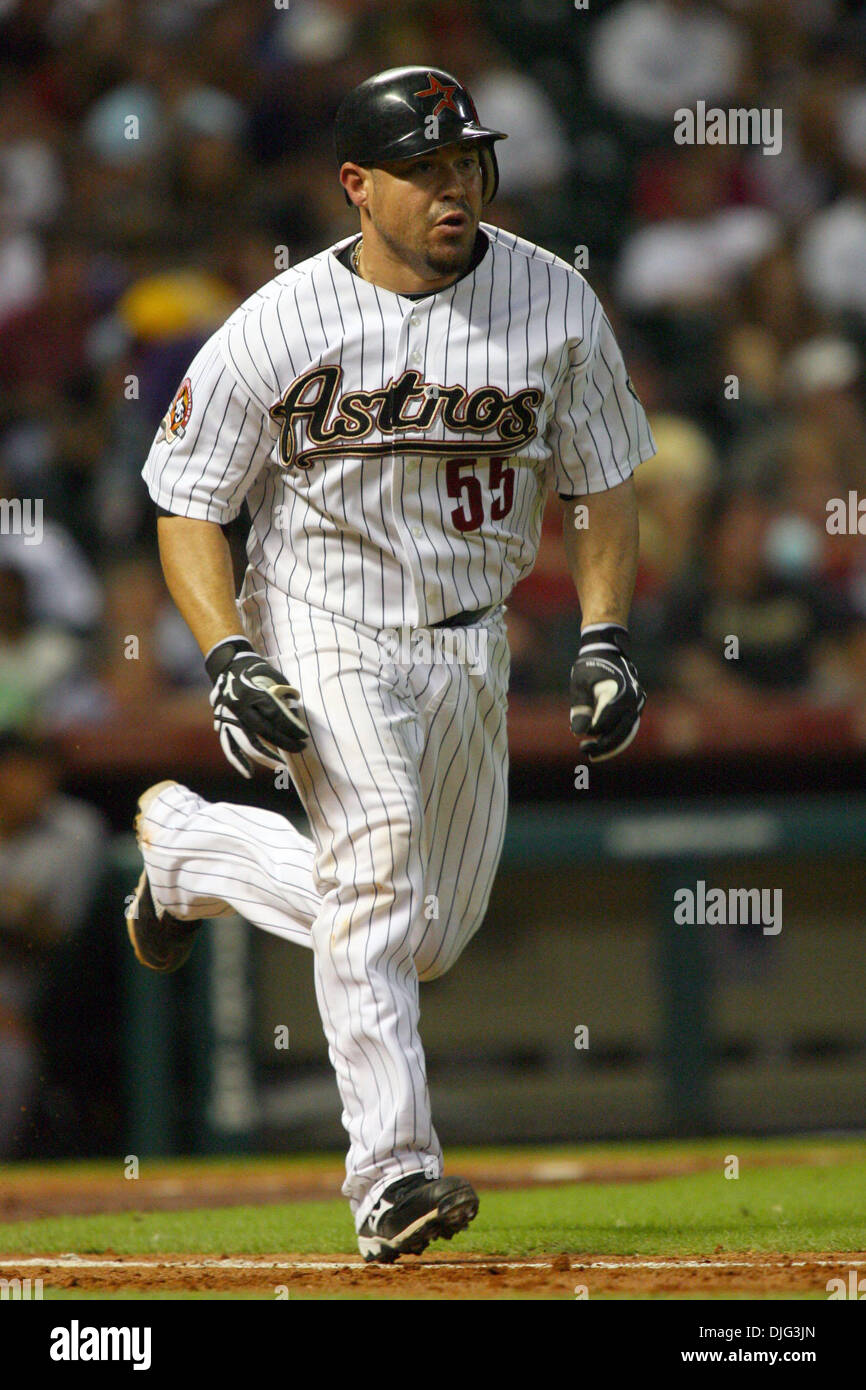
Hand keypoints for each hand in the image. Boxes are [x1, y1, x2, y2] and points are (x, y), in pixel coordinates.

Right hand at [206, 637, 307, 777]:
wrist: (227, 664)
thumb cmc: (256, 670)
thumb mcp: (273, 677)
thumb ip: (284, 697)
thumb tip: (296, 719)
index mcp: (252, 692)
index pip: (276, 716)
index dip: (292, 728)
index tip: (304, 737)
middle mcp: (239, 707)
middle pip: (264, 732)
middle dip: (285, 743)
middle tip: (300, 749)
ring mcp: (228, 717)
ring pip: (247, 743)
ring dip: (266, 757)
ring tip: (281, 766)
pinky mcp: (221, 724)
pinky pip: (229, 746)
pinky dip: (238, 761)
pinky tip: (249, 773)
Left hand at [569, 624, 644, 761]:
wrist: (607, 651)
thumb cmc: (590, 667)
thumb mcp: (580, 684)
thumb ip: (580, 707)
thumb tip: (578, 732)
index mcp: (620, 692)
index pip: (606, 721)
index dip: (592, 730)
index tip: (578, 734)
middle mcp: (634, 700)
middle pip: (621, 731)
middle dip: (603, 745)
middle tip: (584, 751)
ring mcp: (638, 704)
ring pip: (627, 732)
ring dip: (611, 746)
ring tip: (593, 755)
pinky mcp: (636, 708)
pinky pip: (628, 727)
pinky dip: (617, 738)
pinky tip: (603, 747)